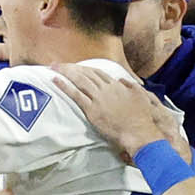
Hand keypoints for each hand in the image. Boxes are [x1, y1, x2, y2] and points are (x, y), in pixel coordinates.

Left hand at [51, 62, 186, 158]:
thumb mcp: (140, 95)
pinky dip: (64, 86)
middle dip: (70, 67)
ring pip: (79, 80)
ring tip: (53, 67)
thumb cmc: (141, 116)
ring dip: (64, 72)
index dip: (84, 68)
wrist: (138, 130)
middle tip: (57, 64)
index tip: (75, 66)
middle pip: (85, 73)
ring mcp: (98, 98)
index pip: (97, 72)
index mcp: (116, 85)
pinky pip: (75, 95)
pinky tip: (55, 80)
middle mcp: (105, 89)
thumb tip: (122, 80)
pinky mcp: (92, 110)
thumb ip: (130, 86)